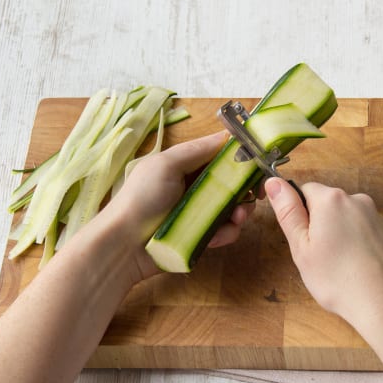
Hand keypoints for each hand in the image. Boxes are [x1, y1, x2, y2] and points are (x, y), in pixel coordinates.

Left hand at [99, 131, 254, 279]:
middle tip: (253, 197)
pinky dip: (225, 233)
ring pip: (232, 208)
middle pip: (232, 183)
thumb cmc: (141, 199)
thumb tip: (226, 136)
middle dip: (245, 190)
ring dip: (240, 213)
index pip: (220, 156)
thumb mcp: (166, 165)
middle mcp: (194, 187)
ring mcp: (198, 213)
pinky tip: (217, 238)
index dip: (241, 158)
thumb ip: (197, 150)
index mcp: (185, 165)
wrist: (124, 246)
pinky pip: (223, 231)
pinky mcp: (200, 236)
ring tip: (236, 220)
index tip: (258, 165)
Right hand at [264, 177, 382, 325]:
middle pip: (326, 204)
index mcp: (331, 199)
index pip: (304, 190)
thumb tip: (273, 181)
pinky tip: (355, 268)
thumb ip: (288, 211)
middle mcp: (356, 199)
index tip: (302, 241)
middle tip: (317, 258)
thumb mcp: (301, 247)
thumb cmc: (337, 279)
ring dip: (337, 235)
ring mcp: (375, 216)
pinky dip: (355, 244)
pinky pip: (362, 231)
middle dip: (318, 225)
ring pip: (344, 219)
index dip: (298, 214)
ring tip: (338, 266)